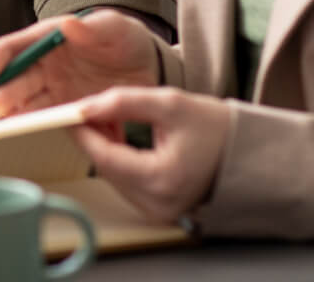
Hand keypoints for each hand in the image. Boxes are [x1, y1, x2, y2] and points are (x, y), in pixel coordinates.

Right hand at [0, 10, 159, 118]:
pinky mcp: (67, 111)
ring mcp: (55, 90)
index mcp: (49, 39)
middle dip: (3, 93)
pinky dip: (43, 127)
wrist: (147, 67)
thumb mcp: (114, 27)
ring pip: (28, 103)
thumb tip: (68, 25)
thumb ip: (93, 27)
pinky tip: (36, 133)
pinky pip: (52, 120)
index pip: (17, 46)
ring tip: (7, 125)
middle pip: (17, 79)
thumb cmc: (125, 39)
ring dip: (16, 114)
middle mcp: (45, 66)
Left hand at [72, 87, 230, 222]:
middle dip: (92, 136)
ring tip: (104, 116)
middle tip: (84, 107)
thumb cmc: (216, 128)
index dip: (82, 132)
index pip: (104, 156)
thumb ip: (123, 102)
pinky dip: (117, 159)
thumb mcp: (169, 103)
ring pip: (113, 175)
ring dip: (103, 147)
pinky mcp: (159, 209)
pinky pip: (126, 181)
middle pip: (106, 167)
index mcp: (162, 180)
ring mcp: (158, 211)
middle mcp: (158, 204)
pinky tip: (117, 135)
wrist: (249, 153)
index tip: (65, 110)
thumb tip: (85, 106)